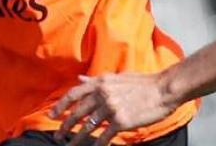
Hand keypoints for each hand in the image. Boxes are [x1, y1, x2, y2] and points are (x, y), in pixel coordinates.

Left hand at [50, 73, 176, 145]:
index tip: (52, 115)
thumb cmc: (142, 83)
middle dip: (65, 126)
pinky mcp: (121, 122)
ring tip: (70, 145)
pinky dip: (98, 144)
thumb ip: (96, 80)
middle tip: (57, 135)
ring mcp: (111, 108)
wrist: (163, 90)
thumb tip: (80, 79)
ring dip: (77, 138)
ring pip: (87, 127)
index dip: (61, 105)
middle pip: (77, 113)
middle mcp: (103, 94)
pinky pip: (104, 136)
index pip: (74, 94)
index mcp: (100, 82)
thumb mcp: (117, 77)